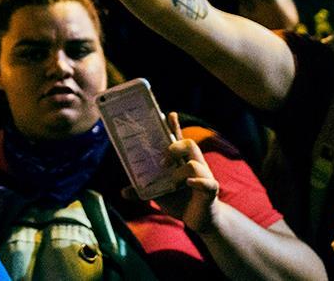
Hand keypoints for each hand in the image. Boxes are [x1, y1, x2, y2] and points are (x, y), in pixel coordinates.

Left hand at [151, 113, 219, 232]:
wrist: (200, 220)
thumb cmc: (180, 201)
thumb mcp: (159, 194)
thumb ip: (142, 190)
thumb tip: (123, 192)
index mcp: (182, 162)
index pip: (178, 139)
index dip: (174, 126)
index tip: (168, 114)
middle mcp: (195, 165)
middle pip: (189, 144)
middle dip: (175, 147)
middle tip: (163, 161)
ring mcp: (204, 176)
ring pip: (194, 163)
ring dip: (179, 173)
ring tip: (173, 183)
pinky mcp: (210, 191)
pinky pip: (208, 182)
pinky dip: (197, 182)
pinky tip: (188, 183)